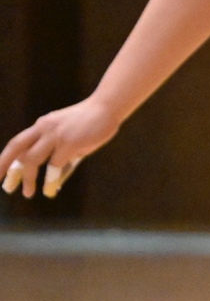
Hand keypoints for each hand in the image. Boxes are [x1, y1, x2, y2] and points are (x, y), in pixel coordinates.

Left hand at [2, 98, 123, 199]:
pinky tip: (50, 189)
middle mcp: (44, 128)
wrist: (108, 107)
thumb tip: (54, 184)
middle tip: (5, 188)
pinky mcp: (69, 142)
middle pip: (17, 149)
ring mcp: (55, 135)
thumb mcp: (72, 142)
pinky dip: (51, 179)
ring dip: (28, 178)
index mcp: (42, 126)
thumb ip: (62, 161)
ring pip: (32, 160)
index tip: (0, 175)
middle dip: (6, 168)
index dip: (6, 160)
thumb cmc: (92, 124)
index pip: (17, 144)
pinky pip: (54, 165)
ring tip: (28, 193)